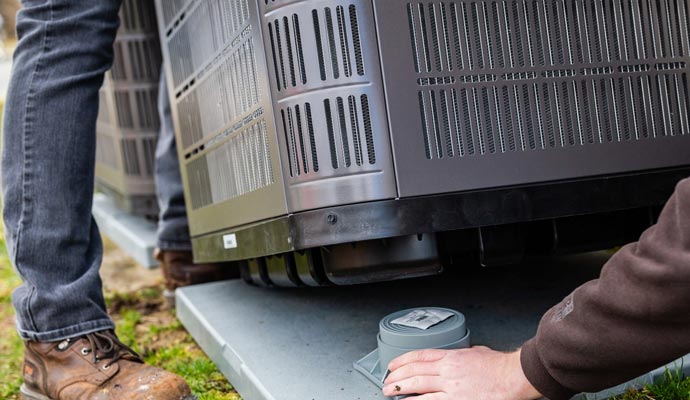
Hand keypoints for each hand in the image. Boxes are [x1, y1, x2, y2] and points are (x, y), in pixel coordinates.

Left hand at [382, 347, 541, 399]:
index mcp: (451, 356)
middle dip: (396, 375)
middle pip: (414, 370)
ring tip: (390, 391)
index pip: (419, 356)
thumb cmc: (499, 366)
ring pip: (417, 385)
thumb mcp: (476, 352)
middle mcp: (447, 369)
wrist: (512, 376)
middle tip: (386, 381)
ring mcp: (450, 385)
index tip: (393, 364)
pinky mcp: (456, 399)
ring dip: (400, 388)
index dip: (402, 360)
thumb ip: (463, 354)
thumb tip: (460, 355)